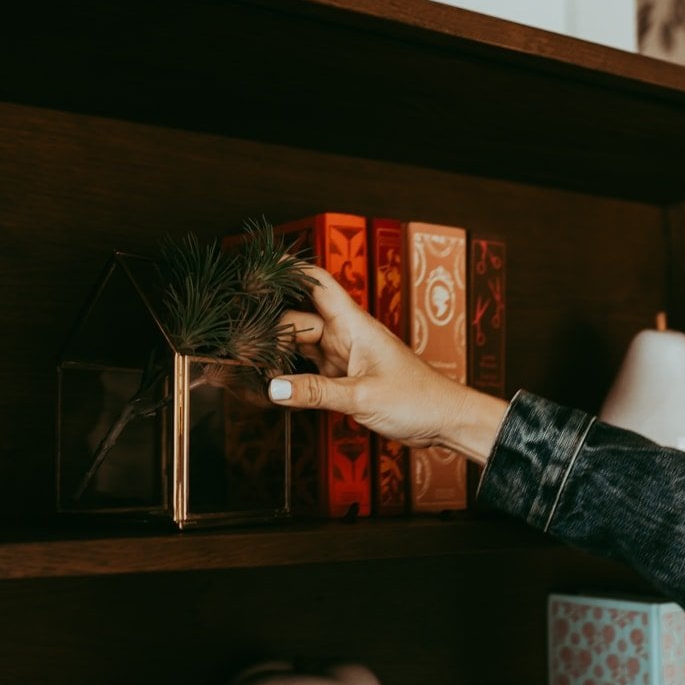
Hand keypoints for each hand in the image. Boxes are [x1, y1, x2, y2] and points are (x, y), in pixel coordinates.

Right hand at [268, 265, 507, 464]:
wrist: (444, 420)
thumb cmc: (417, 399)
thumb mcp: (362, 396)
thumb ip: (316, 392)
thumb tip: (274, 387)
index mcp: (354, 324)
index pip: (317, 283)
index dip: (290, 270)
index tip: (260, 264)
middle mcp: (347, 335)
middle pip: (299, 317)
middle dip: (271, 324)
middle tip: (239, 338)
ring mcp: (345, 356)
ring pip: (302, 345)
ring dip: (279, 351)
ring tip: (247, 359)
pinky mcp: (346, 378)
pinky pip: (310, 369)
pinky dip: (292, 374)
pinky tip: (273, 382)